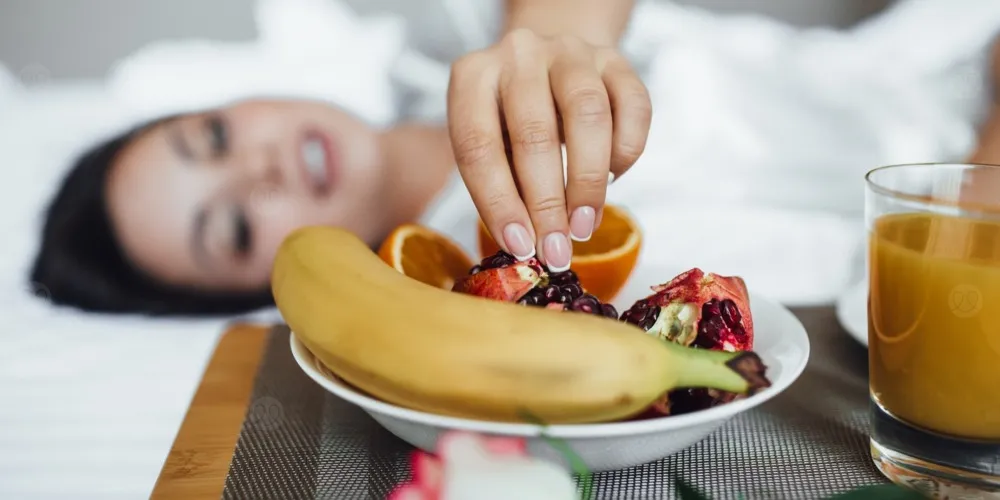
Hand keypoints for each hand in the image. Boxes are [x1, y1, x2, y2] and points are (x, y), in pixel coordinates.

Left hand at [447, 29, 651, 270]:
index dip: (498, 202)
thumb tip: (525, 245)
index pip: (478, 146)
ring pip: (588, 115)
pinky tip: (614, 177)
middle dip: (546, 203)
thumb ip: (502, 187)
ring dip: (588, 182)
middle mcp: (518, 54)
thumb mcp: (491, 145)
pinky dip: (626, 151)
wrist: (549, 64)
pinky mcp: (614, 59)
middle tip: (556, 248)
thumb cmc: (511, 120)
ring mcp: (569, 51)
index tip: (519, 245)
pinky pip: (633, 105)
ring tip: (584, 226)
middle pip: (534, 133)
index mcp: (472, 77)